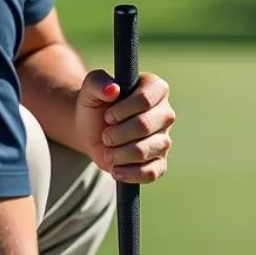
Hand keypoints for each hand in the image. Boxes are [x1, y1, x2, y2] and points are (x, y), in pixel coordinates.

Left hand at [75, 70, 174, 184]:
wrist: (91, 130)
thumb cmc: (95, 105)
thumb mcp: (90, 88)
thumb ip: (98, 81)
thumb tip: (113, 89)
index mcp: (155, 89)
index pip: (145, 99)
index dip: (122, 110)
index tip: (108, 116)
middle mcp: (165, 114)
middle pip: (144, 126)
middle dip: (117, 134)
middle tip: (105, 135)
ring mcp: (164, 140)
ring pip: (145, 150)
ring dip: (118, 154)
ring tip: (107, 151)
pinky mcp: (159, 163)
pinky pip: (151, 172)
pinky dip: (130, 173)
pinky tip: (116, 170)